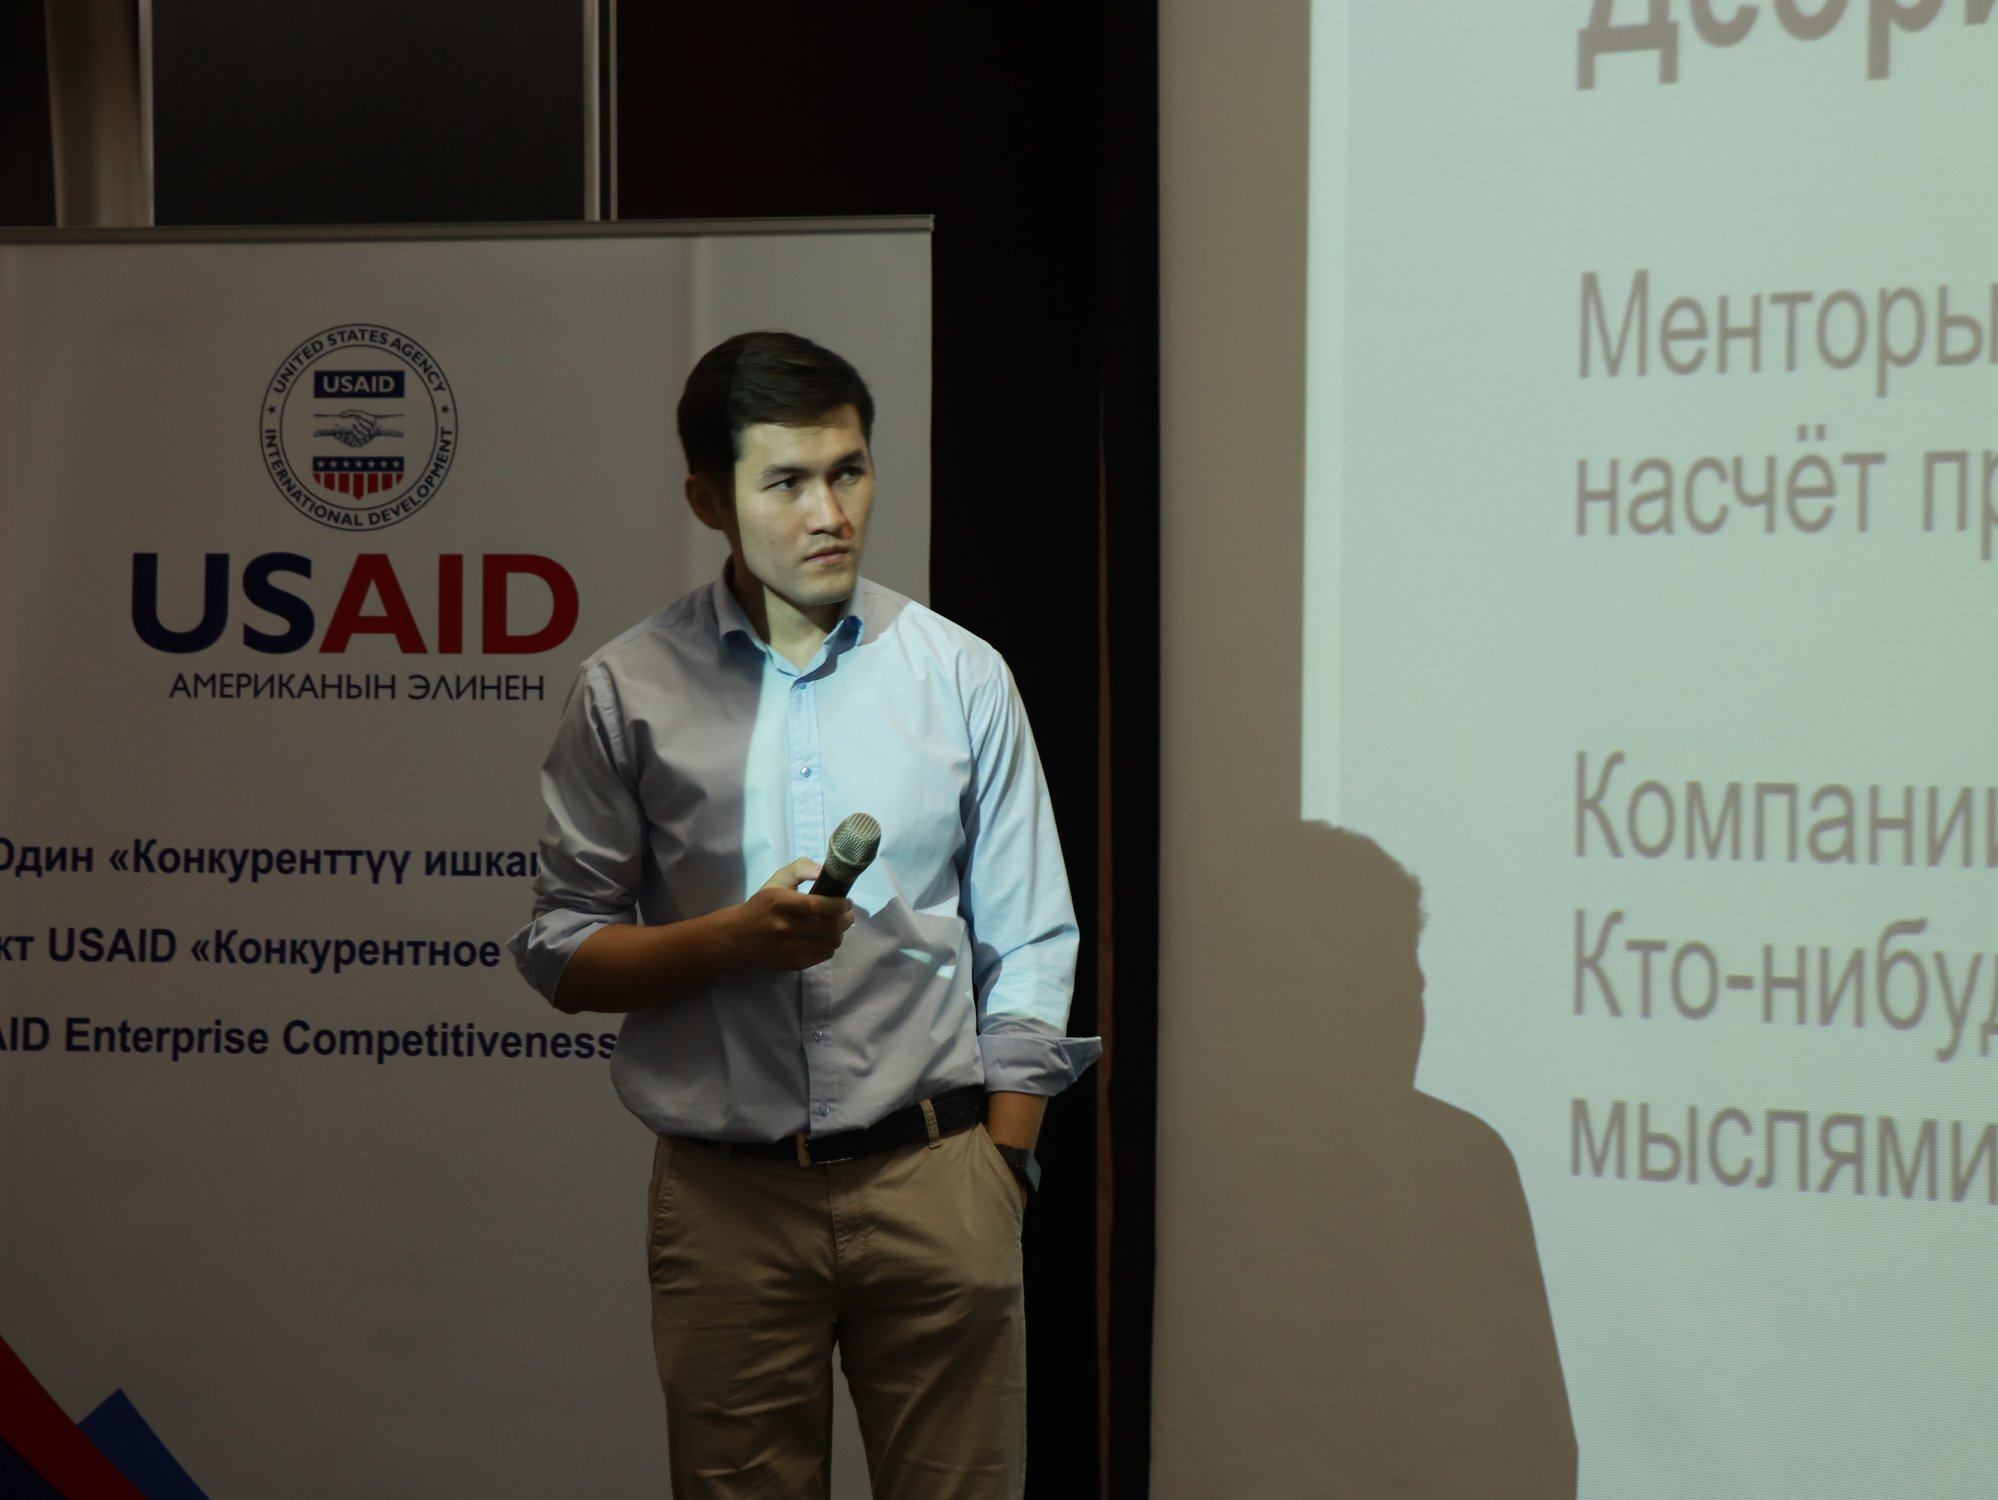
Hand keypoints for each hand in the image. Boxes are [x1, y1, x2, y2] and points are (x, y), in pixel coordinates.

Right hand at [729, 858, 854, 970]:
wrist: (737, 938)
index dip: (839, 905)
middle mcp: (785, 928)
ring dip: (840, 933)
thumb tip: (823, 871)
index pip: (818, 906)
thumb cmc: (761, 906)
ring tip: (836, 925)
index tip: (846, 901)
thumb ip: (800, 869)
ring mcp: (790, 949)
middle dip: (846, 919)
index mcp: (781, 904)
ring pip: (831, 943)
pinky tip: (823, 938)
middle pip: (830, 927)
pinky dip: (829, 946)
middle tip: (846, 913)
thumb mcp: (776, 881)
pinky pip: (824, 956)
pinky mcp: (793, 964)